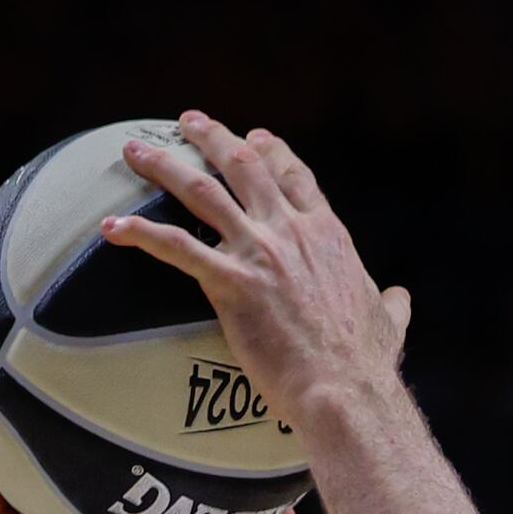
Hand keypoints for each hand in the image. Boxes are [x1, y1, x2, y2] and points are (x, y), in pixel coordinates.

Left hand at [105, 112, 414, 431]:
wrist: (346, 390)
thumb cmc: (367, 366)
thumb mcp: (390, 325)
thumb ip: (392, 305)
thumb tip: (401, 299)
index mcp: (327, 235)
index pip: (295, 177)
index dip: (273, 151)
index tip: (255, 137)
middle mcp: (290, 231)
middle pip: (245, 165)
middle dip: (212, 137)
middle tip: (187, 123)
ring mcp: (259, 253)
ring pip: (202, 191)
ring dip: (164, 166)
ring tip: (135, 152)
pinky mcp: (231, 284)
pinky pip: (175, 248)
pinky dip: (140, 233)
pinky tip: (111, 227)